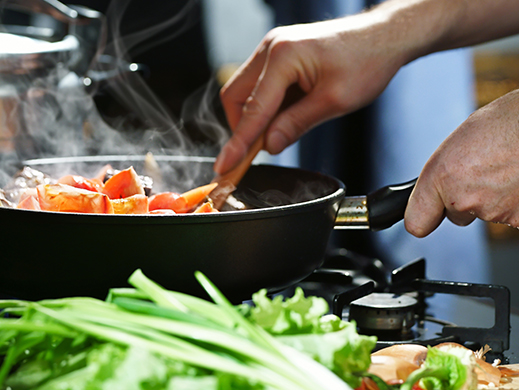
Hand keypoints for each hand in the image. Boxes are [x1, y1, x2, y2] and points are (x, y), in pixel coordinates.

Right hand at [214, 15, 408, 174]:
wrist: (384, 36)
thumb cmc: (366, 61)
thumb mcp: (333, 101)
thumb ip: (296, 124)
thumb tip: (270, 146)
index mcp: (283, 56)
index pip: (252, 109)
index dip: (238, 143)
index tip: (225, 166)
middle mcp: (271, 47)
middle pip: (235, 96)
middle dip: (241, 127)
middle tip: (254, 153)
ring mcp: (274, 49)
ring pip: (245, 91)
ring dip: (255, 118)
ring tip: (277, 134)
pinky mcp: (280, 54)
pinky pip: (260, 85)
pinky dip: (265, 107)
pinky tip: (283, 119)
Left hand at [405, 89, 518, 236]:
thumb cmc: (506, 122)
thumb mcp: (460, 142)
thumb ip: (444, 172)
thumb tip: (440, 189)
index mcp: (441, 176)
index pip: (416, 222)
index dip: (425, 217)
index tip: (428, 214)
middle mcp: (463, 198)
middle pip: (456, 214)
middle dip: (467, 198)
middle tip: (485, 170)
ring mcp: (493, 211)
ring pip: (486, 213)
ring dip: (494, 196)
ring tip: (507, 166)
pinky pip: (512, 215)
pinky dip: (516, 201)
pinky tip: (518, 177)